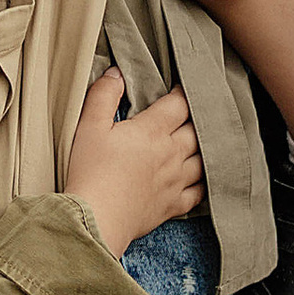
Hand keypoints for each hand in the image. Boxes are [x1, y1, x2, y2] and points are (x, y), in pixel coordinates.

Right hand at [64, 69, 203, 255]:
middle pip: (197, 130)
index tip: (182, 87)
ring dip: (205, 148)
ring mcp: (176, 181)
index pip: (179, 104)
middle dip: (198, 118)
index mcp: (152, 131)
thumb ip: (103, 96)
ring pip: (203, 159)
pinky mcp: (173, 205)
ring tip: (204, 140)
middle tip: (197, 110)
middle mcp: (171, 154)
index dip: (183, 92)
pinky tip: (201, 178)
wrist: (95, 220)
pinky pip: (199, 192)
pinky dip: (204, 182)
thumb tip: (116, 74)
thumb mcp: (89, 127)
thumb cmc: (90, 172)